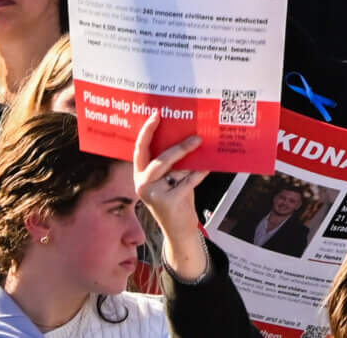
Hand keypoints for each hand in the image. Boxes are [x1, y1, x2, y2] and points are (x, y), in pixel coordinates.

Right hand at [131, 111, 206, 235]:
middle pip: (159, 159)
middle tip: (196, 137)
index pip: (139, 150)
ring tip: (201, 148)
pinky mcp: (168, 202)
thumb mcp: (170, 179)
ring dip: (190, 159)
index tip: (157, 115)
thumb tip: (187, 136)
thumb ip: (171, 163)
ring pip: (174, 170)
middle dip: (178, 147)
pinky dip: (199, 173)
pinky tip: (207, 168)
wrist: (179, 230)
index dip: (146, 132)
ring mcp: (154, 195)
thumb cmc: (177, 199)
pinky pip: (187, 181)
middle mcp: (142, 185)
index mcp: (140, 175)